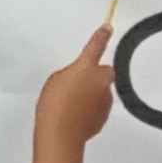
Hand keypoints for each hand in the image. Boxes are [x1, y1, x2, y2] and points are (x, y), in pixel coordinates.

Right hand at [39, 25, 116, 148]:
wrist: (61, 134)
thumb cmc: (54, 106)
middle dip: (96, 75)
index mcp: (86, 67)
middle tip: (78, 83)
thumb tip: (77, 77)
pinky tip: (76, 114)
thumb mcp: (55, 80)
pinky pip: (100, 106)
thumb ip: (70, 73)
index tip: (107, 28)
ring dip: (93, 93)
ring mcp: (105, 99)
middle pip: (105, 72)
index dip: (101, 36)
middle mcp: (101, 81)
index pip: (96, 46)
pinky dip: (91, 108)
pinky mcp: (104, 115)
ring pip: (103, 90)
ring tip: (72, 104)